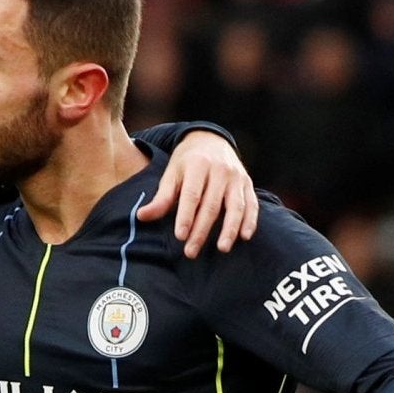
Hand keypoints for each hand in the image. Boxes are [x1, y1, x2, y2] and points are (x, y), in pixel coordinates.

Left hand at [137, 129, 258, 258]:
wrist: (211, 140)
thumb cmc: (187, 162)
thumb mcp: (172, 174)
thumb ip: (161, 197)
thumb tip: (141, 216)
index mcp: (198, 165)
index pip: (191, 195)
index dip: (186, 216)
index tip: (180, 236)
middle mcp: (220, 170)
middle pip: (211, 205)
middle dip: (201, 230)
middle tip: (191, 252)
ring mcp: (236, 177)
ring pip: (235, 206)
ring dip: (229, 229)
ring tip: (222, 249)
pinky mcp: (247, 183)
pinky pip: (252, 204)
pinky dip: (250, 221)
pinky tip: (244, 237)